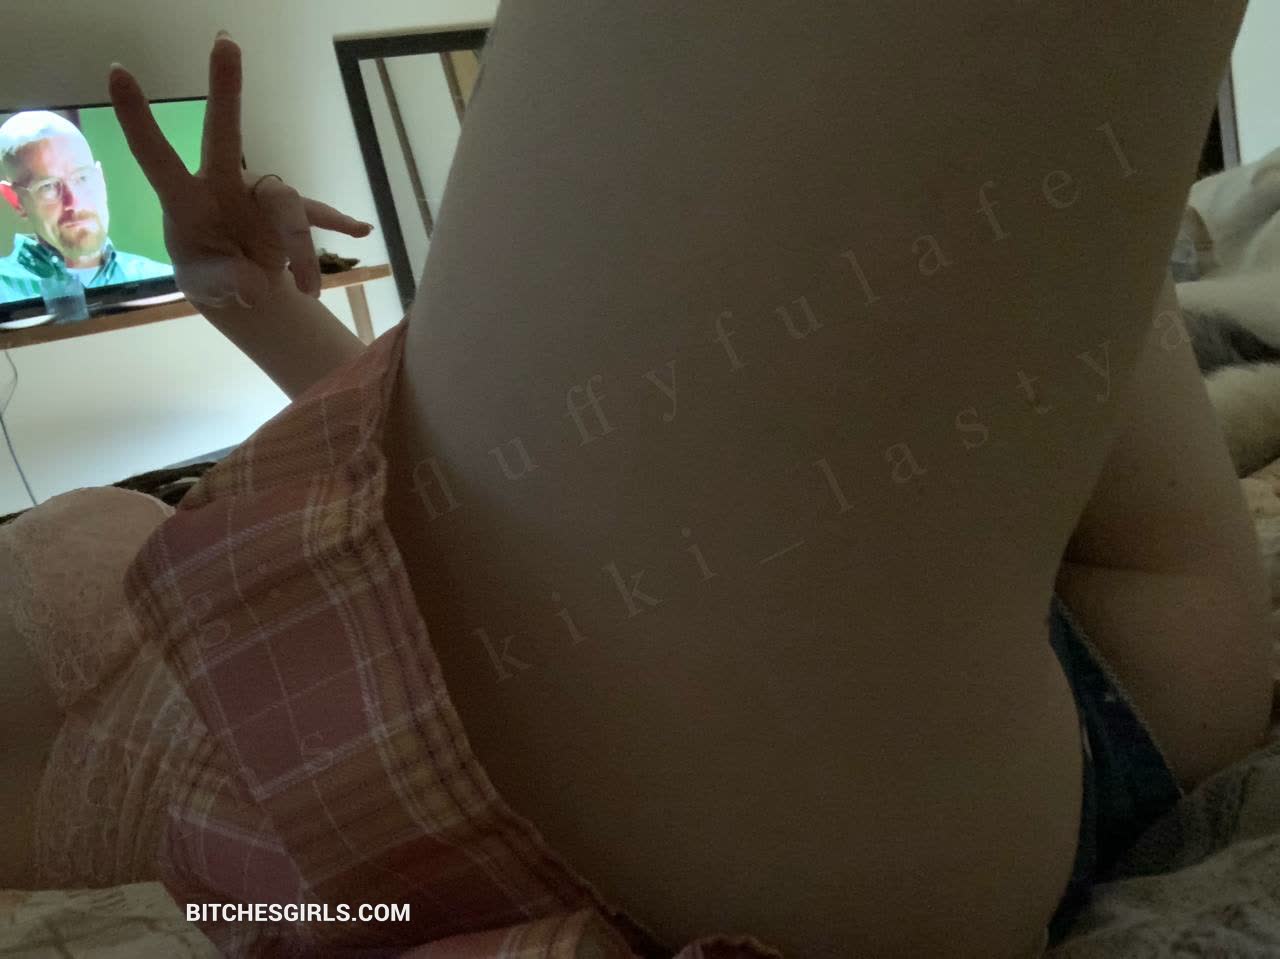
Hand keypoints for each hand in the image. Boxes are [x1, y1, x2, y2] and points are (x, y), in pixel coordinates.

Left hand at [107, 32, 371, 308]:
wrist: (242, 288)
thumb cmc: (210, 273)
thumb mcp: (206, 286)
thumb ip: (224, 282)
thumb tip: (253, 284)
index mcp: (187, 200)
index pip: (158, 157)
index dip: (139, 118)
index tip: (118, 71)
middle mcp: (224, 184)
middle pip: (225, 134)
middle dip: (225, 90)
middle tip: (225, 42)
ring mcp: (260, 196)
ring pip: (287, 205)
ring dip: (301, 249)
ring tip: (307, 289)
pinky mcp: (288, 215)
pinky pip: (318, 213)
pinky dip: (338, 222)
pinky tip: (361, 231)